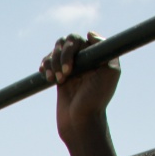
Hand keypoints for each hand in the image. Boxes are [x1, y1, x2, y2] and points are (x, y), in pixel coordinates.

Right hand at [39, 32, 119, 155]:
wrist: (80, 122)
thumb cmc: (96, 100)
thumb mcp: (110, 73)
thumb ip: (106, 50)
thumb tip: (90, 34)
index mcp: (97, 55)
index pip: (79, 39)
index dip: (71, 49)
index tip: (71, 68)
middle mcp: (84, 59)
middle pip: (65, 42)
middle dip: (60, 57)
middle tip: (65, 75)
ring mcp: (71, 67)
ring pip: (54, 51)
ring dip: (52, 63)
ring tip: (57, 79)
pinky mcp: (59, 76)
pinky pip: (47, 62)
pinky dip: (44, 66)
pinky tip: (46, 76)